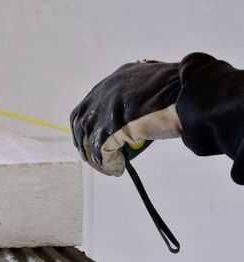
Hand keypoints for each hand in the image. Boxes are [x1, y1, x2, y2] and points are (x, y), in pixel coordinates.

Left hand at [70, 60, 181, 175]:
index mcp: (113, 81)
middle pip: (81, 124)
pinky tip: (118, 170)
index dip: (84, 127)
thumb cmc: (179, 93)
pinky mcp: (115, 128)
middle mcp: (105, 92)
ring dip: (97, 159)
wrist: (191, 96)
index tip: (87, 141)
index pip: (86, 107)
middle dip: (84, 144)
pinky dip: (108, 164)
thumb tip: (125, 123)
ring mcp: (108, 110)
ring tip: (109, 168)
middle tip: (93, 159)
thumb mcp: (148, 88)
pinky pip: (103, 152)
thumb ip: (133, 99)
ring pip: (90, 140)